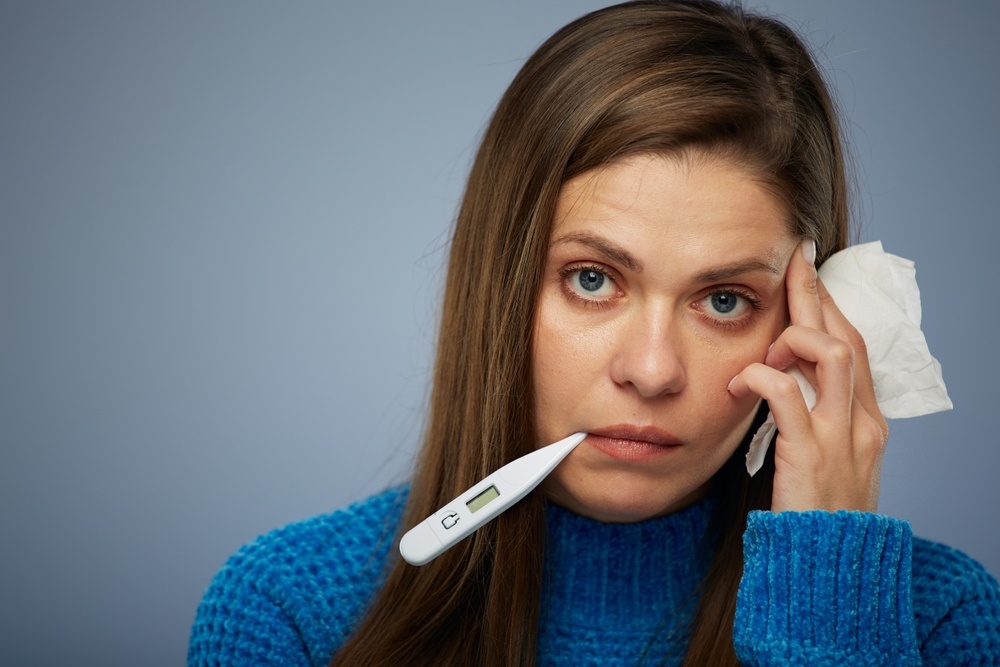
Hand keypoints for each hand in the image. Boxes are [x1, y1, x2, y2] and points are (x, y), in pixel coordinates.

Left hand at [728, 240, 888, 512]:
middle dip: (816, 294)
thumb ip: (810, 423)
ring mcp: (841, 438)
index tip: (806, 276)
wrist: (829, 572)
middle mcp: (862, 423)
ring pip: (832, 355)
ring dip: (793, 337)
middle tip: (792, 261)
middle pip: (846, 337)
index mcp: (865, 422)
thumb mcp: (824, 462)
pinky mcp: (810, 456)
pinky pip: (787, 396)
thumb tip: (780, 387)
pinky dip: (761, 376)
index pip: (853, 347)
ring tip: (763, 348)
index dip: (830, 307)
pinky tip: (740, 383)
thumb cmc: (817, 517)